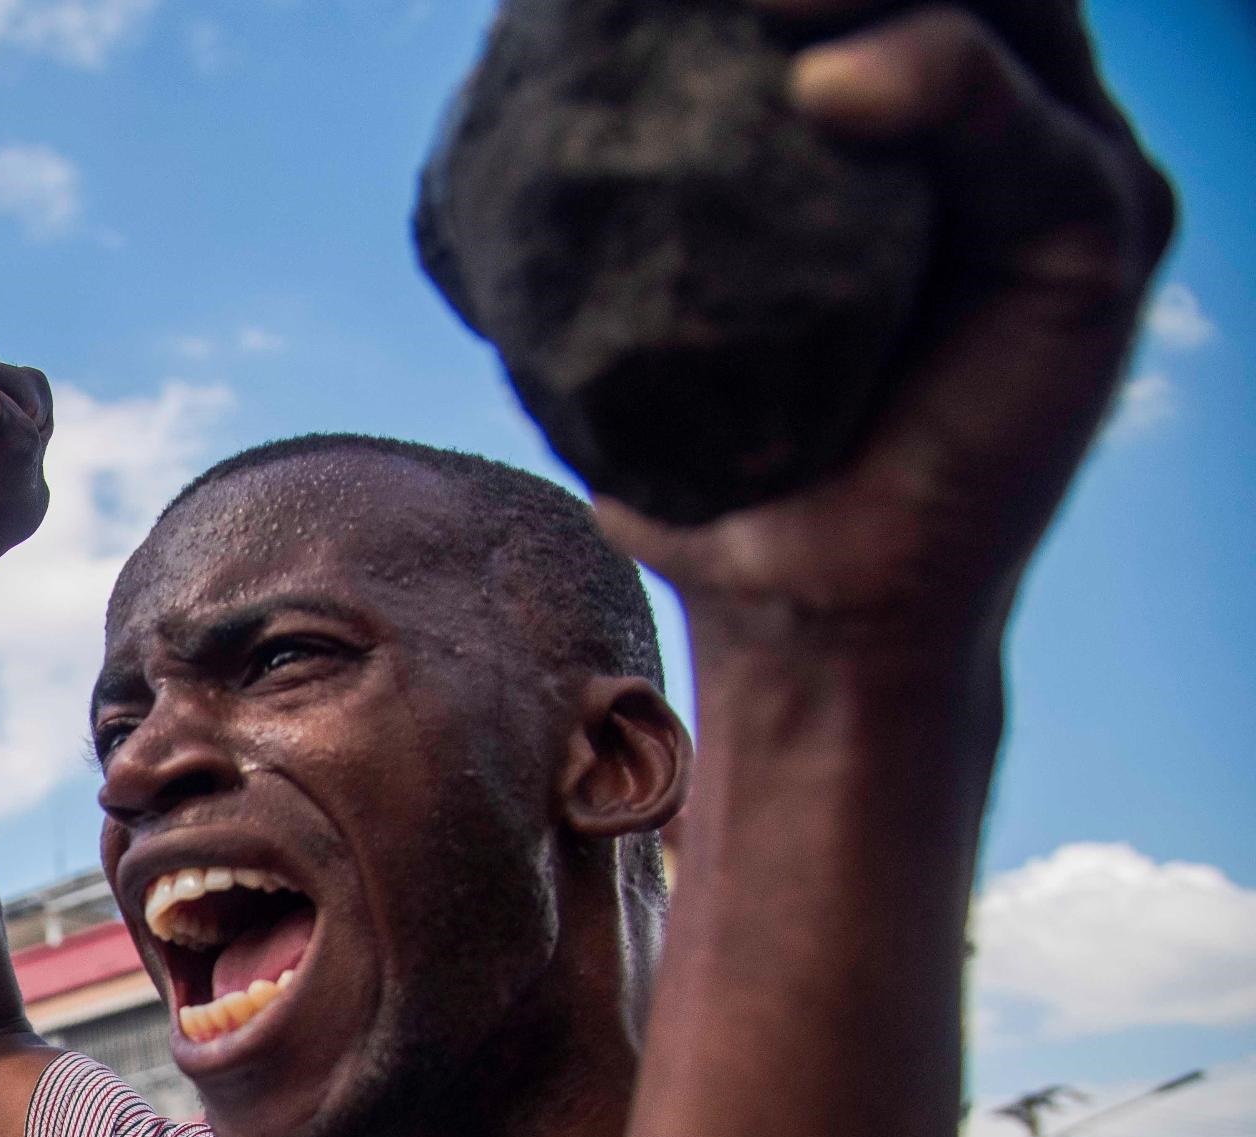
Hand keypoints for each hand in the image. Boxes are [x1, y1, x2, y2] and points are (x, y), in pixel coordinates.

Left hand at [600, 3, 1173, 671]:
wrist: (802, 622)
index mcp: (893, 130)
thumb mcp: (655, 329)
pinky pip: (1024, 134)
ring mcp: (1060, 172)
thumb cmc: (720, 477)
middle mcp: (994, 129)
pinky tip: (825, 88)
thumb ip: (628, 224)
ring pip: (994, 15)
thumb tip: (496, 128)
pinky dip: (934, 80)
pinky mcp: (1095, 238)